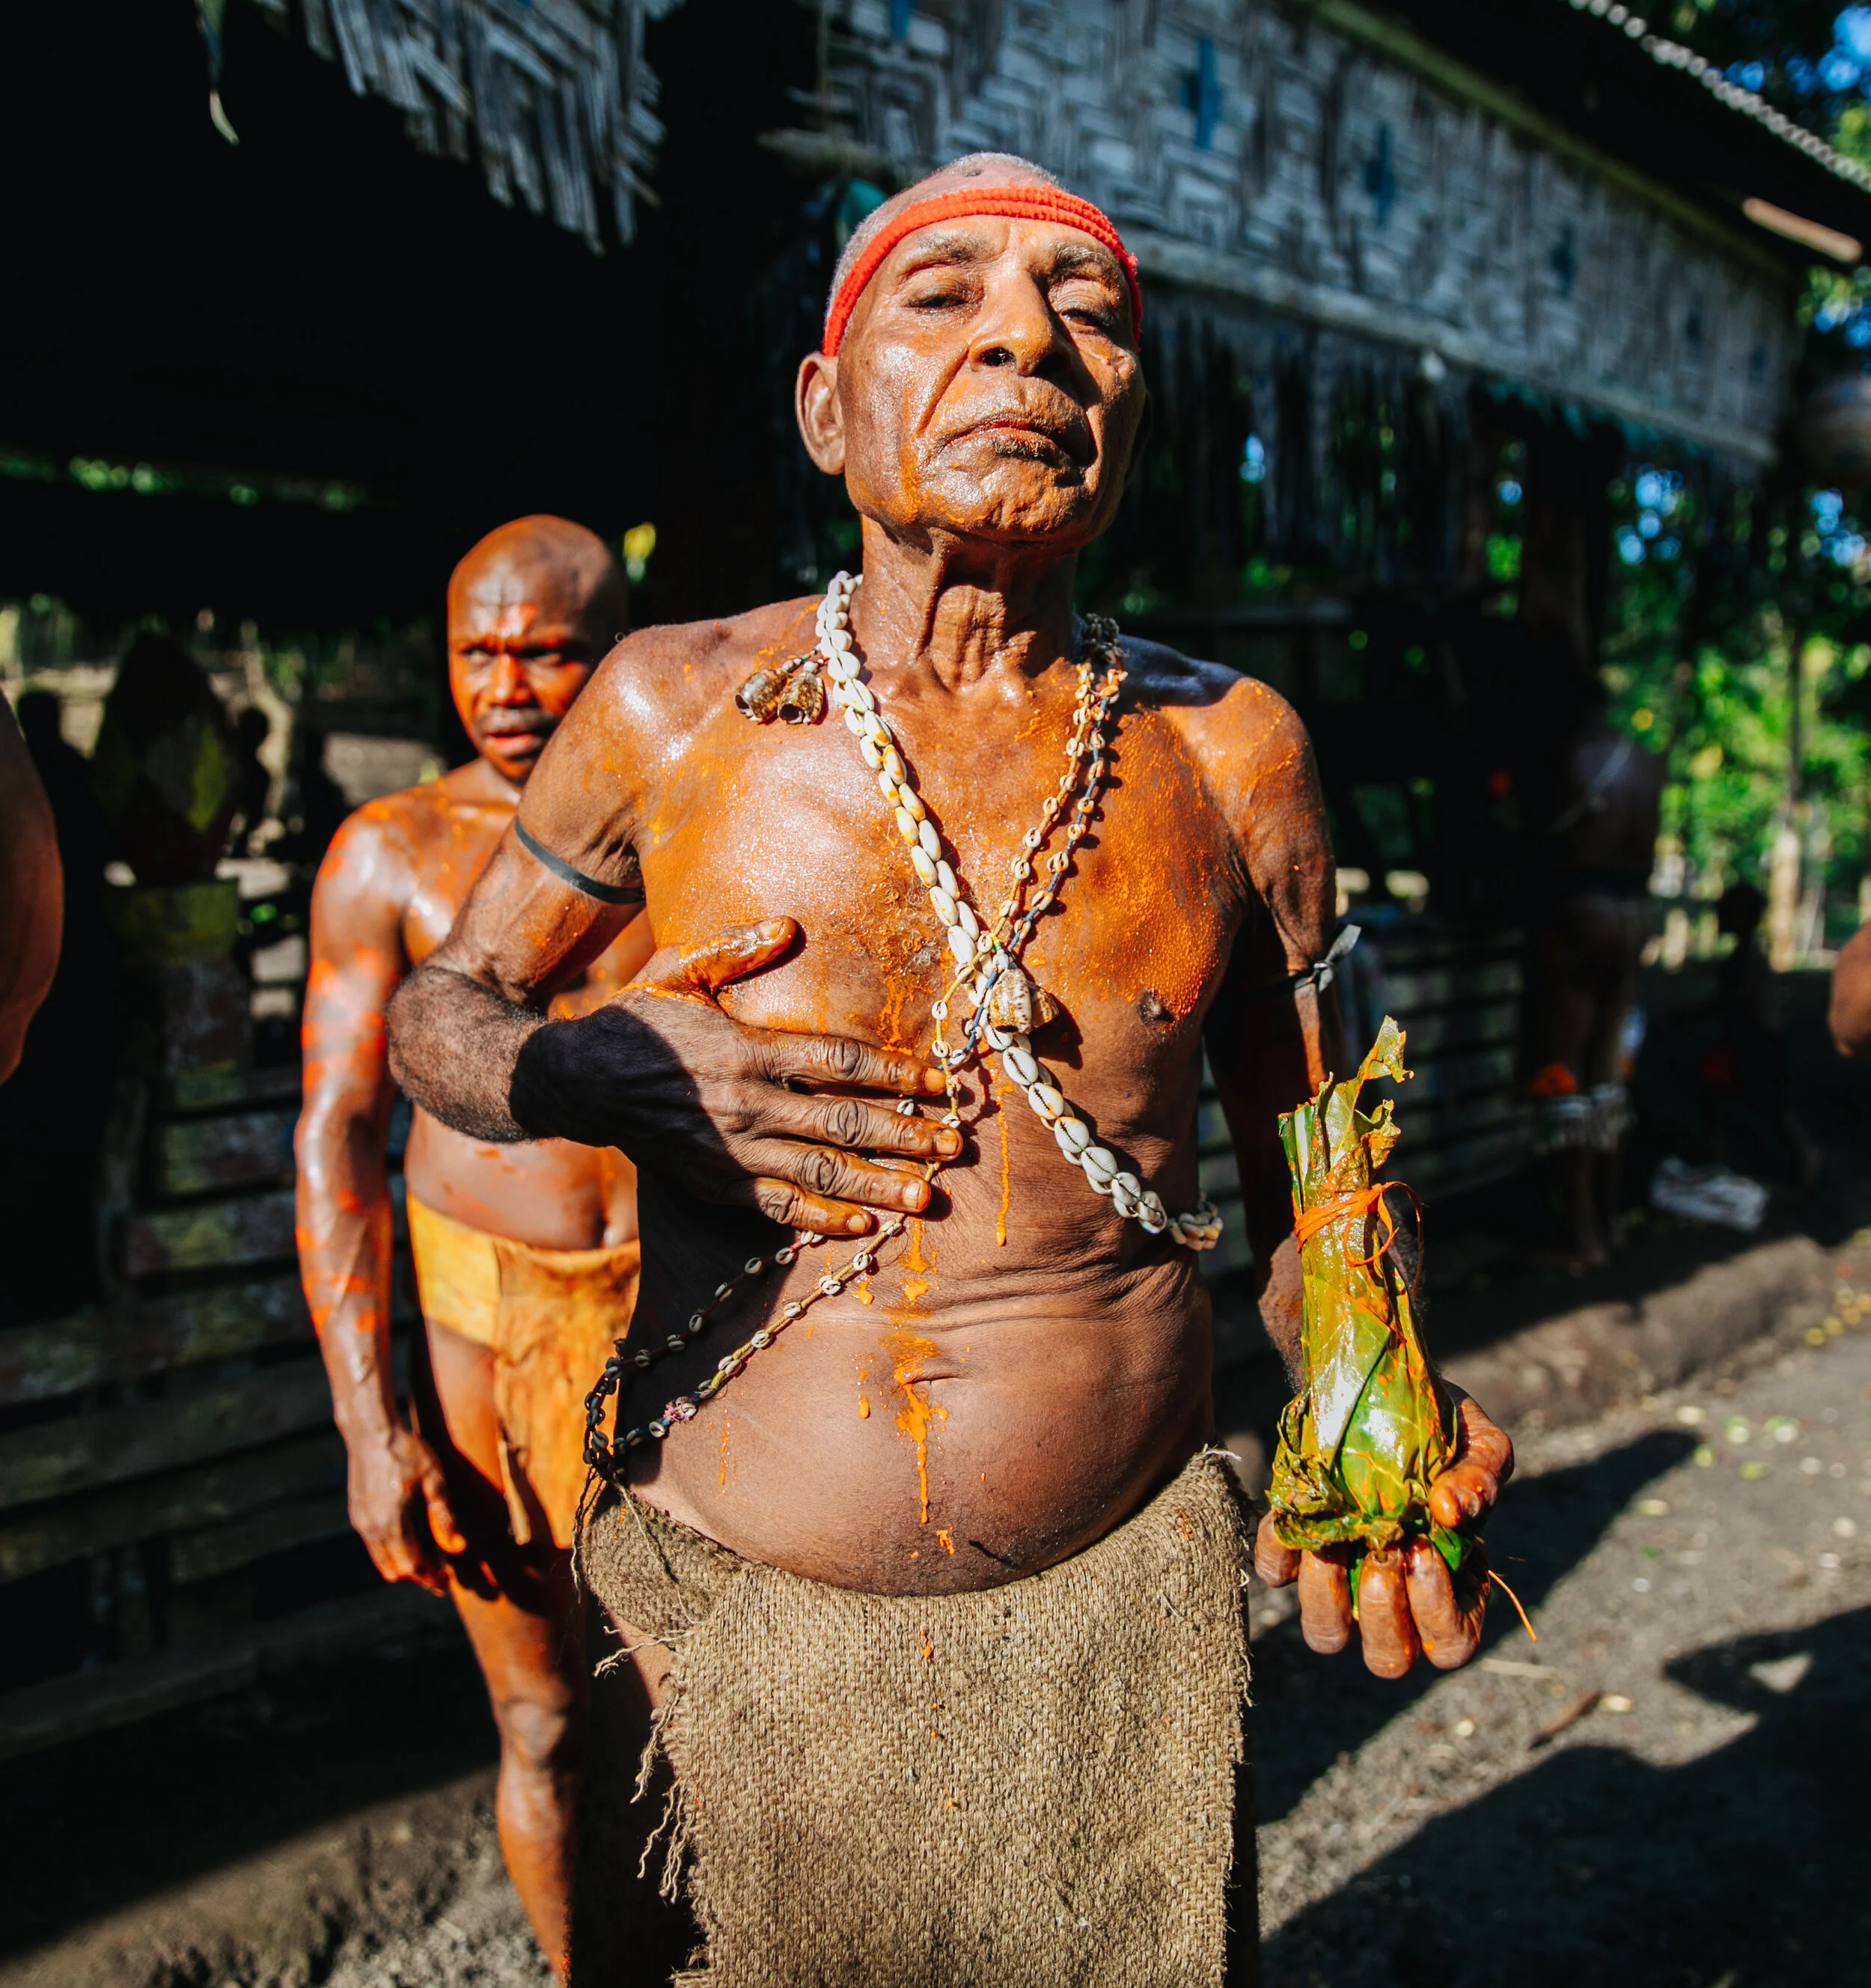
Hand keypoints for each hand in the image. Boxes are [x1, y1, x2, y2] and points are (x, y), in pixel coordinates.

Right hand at [346, 1423, 466, 1595]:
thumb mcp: (434, 1480)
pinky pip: (374, 1545)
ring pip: (381, 1560)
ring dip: (403, 1564)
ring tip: (428, 1559)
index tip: (446, 1584)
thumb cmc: (406, 1451)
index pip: (411, 1565)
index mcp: (392, 1523)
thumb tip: (458, 1548)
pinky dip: (392, 1551)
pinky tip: (410, 1539)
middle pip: (394, 1569)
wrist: (371, 1430)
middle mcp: (371, 1528)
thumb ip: (444, 1516)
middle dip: (417, 1575)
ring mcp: (361, 1522)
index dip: (430, 1578)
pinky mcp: (357, 1513)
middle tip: (439, 1574)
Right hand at [513, 918, 956, 1235]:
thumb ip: (736, 949)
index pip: (839, 1063)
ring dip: (878, 1186)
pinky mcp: (715, 1184)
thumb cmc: (637, 1020)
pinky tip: (862, 1226)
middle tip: (954, 1146)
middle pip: (843, 1124)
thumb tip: (788, 926)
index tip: (941, 1084)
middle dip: (905, 1136)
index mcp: (748, 1049)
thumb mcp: (680, 971)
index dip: (896, 1074)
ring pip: (820, 1173)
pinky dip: (821, 1218)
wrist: (577, 1081)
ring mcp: (732, 1150)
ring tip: (927, 1196)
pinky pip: (777, 1207)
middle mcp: (748, 1103)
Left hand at [1254, 1390, 1513, 1677]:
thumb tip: (1451, 1512)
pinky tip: (1295, 1514)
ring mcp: (1340, 1581)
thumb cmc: (1443, 1430)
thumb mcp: (1479, 1446)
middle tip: (1383, 1555)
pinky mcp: (1294, 1550)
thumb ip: (1480, 1481)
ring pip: (1325, 1633)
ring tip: (1334, 1539)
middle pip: (1386, 1659)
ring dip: (1325, 1594)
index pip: (1451, 1644)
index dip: (1437, 1614)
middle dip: (1382, 1613)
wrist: (1384, 1388)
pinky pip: (1274, 1571)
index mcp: (1451, 1589)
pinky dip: (1279, 1549)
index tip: (1424, 1551)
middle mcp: (1394, 1600)